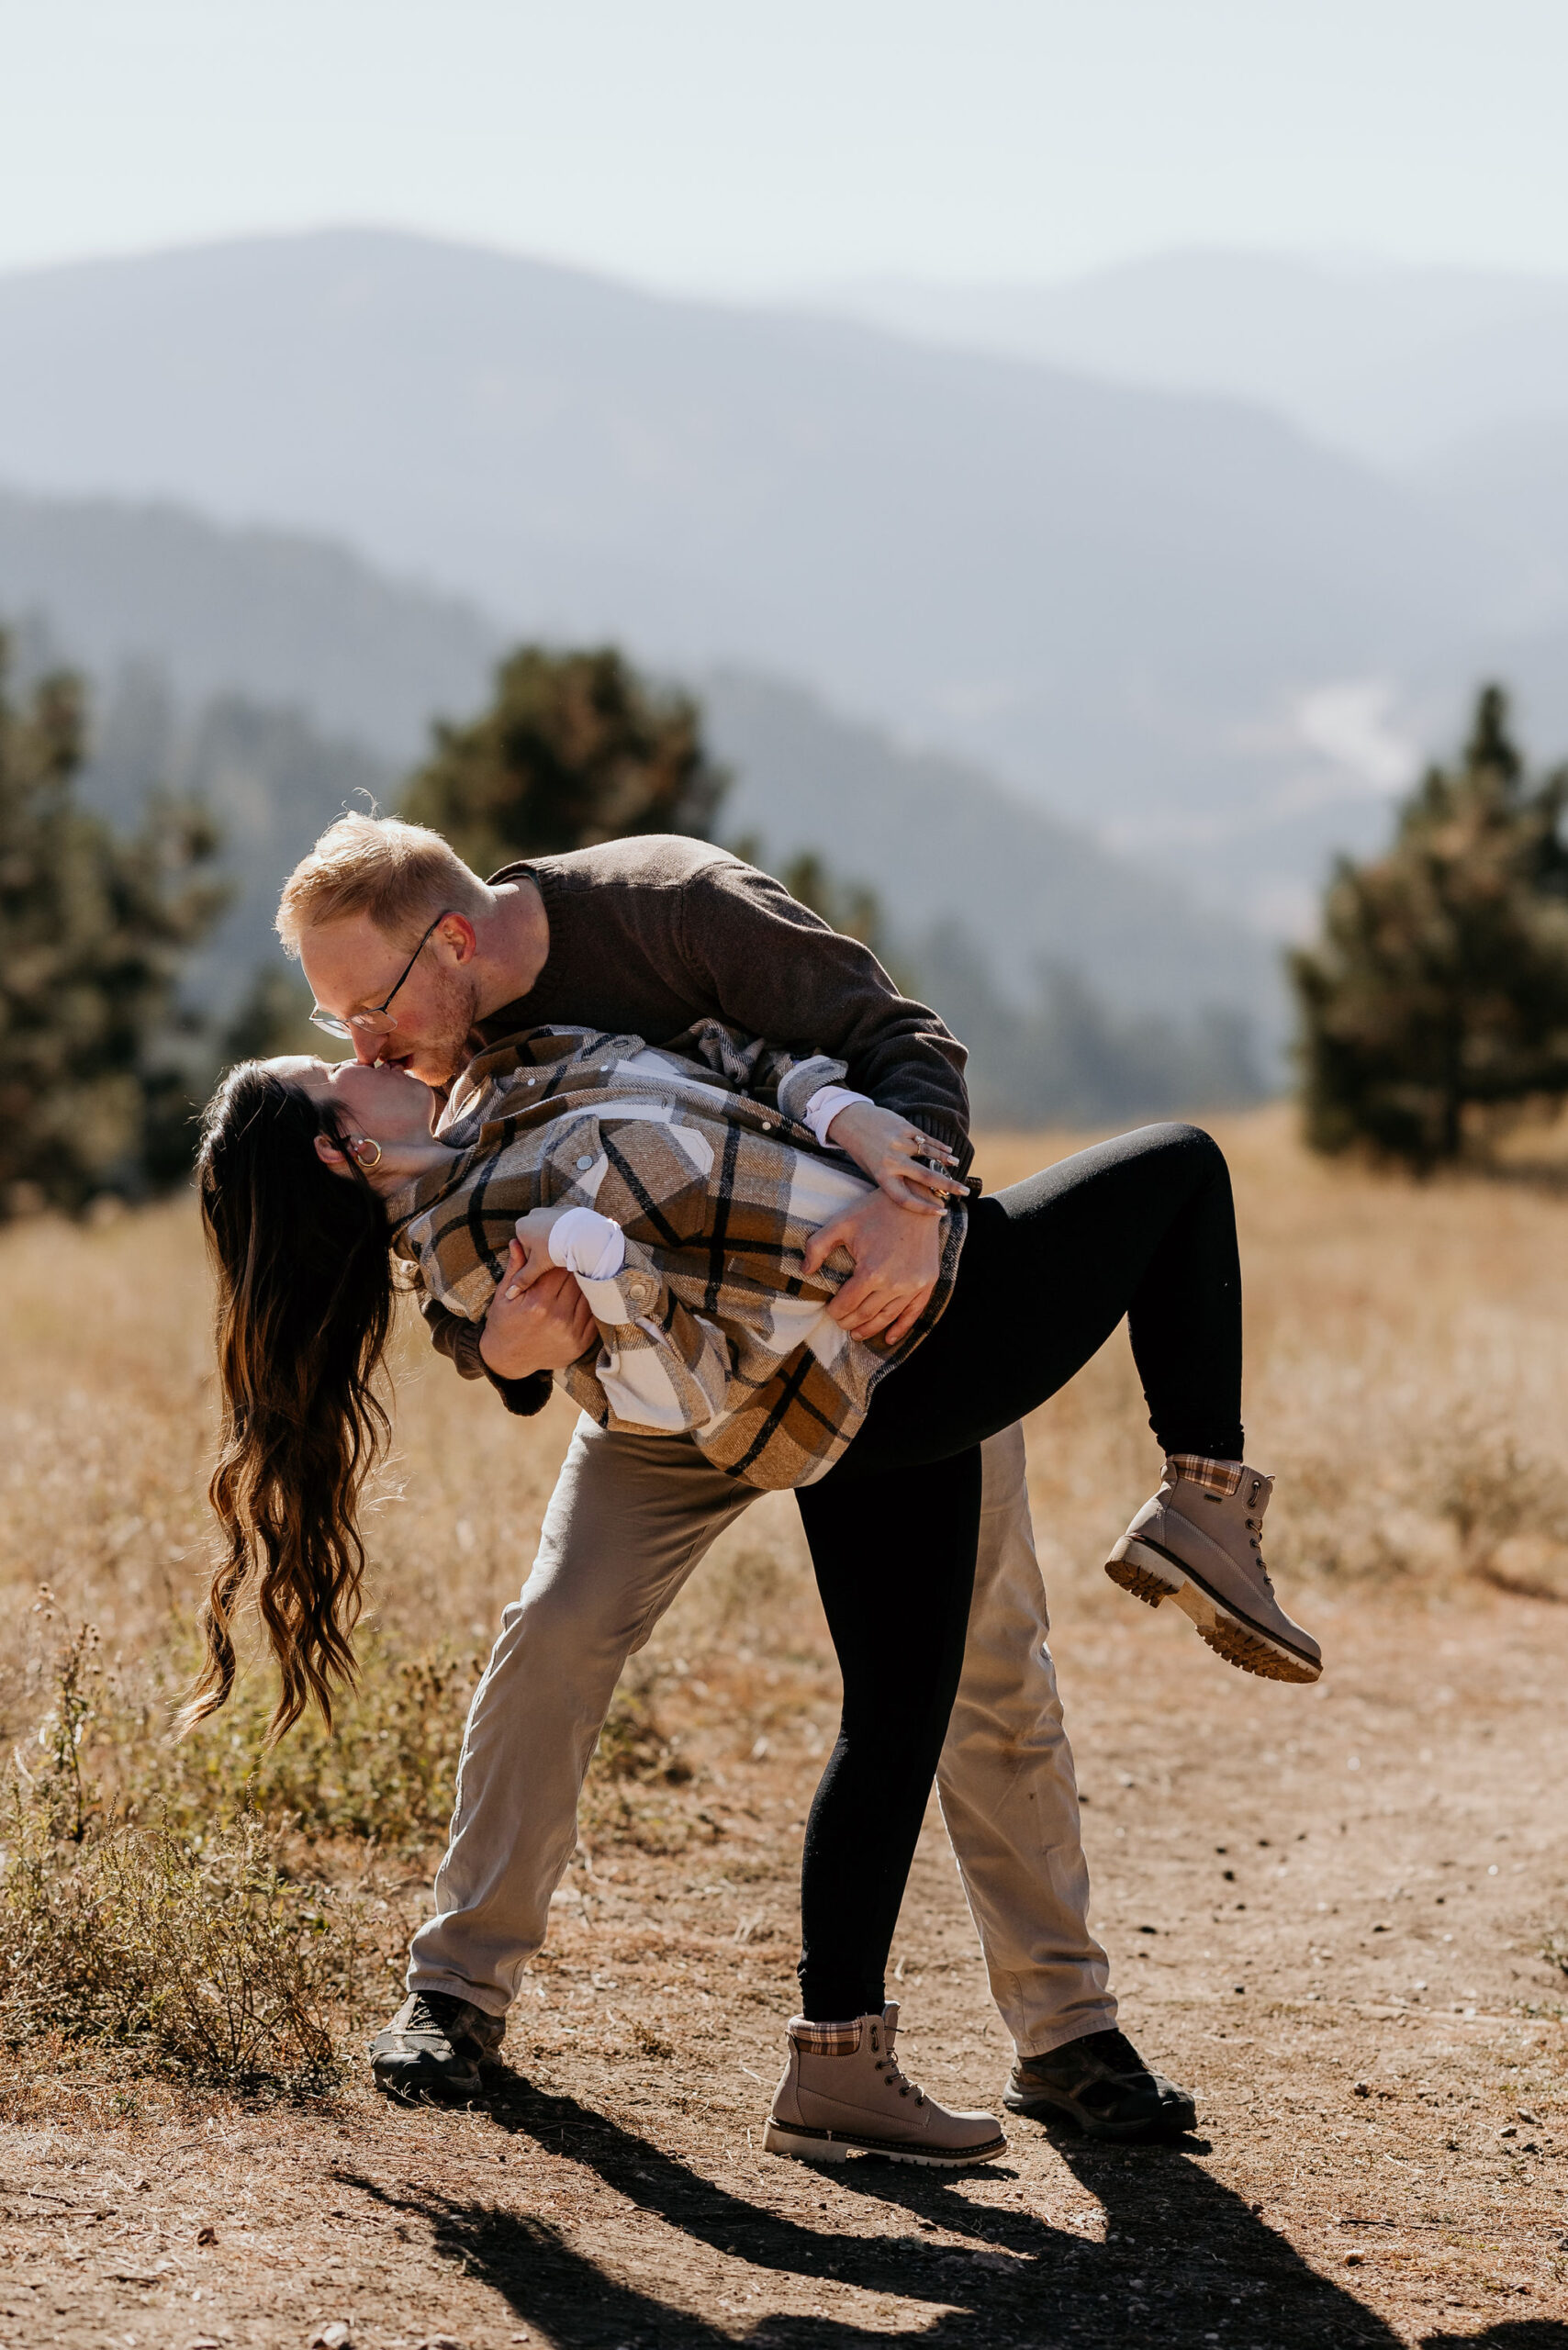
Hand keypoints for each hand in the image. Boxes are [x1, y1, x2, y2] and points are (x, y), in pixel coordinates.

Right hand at [479, 1259, 595, 1379]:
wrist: (508, 1359)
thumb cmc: (504, 1323)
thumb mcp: (503, 1296)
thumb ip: (514, 1270)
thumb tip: (517, 1242)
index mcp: (538, 1303)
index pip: (559, 1271)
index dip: (564, 1258)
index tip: (566, 1249)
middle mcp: (557, 1317)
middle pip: (577, 1282)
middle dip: (579, 1268)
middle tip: (583, 1255)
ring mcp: (571, 1332)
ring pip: (590, 1297)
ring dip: (590, 1284)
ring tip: (590, 1271)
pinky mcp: (581, 1343)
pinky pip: (595, 1317)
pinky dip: (595, 1303)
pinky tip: (592, 1293)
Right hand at [501, 1206, 571, 1296]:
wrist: (581, 1232)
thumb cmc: (555, 1247)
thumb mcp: (537, 1266)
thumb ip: (523, 1278)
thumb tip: (510, 1293)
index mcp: (521, 1226)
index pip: (524, 1249)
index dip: (535, 1261)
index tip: (546, 1266)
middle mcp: (533, 1214)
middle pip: (537, 1239)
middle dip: (546, 1250)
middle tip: (558, 1260)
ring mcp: (549, 1210)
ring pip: (550, 1232)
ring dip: (556, 1241)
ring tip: (567, 1252)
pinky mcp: (565, 1209)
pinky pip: (563, 1224)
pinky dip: (567, 1232)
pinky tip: (574, 1242)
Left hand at [801, 1187, 943, 1344]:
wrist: (915, 1198)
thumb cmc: (876, 1209)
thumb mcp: (841, 1222)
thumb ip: (817, 1246)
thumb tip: (805, 1271)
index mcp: (871, 1271)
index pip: (847, 1304)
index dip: (834, 1311)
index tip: (829, 1311)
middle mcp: (894, 1284)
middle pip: (865, 1314)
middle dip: (849, 1321)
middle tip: (841, 1323)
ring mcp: (913, 1285)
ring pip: (887, 1318)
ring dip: (870, 1329)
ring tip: (857, 1334)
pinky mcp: (928, 1282)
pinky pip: (913, 1313)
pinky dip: (901, 1328)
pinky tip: (889, 1338)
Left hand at [824, 1101, 967, 1211]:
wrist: (852, 1121)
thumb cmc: (864, 1152)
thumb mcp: (874, 1171)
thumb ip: (894, 1181)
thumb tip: (920, 1194)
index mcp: (882, 1176)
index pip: (906, 1198)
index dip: (924, 1208)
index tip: (941, 1211)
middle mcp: (891, 1160)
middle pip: (925, 1177)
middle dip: (948, 1186)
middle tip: (964, 1192)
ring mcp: (899, 1142)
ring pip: (929, 1155)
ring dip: (946, 1161)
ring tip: (956, 1166)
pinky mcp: (904, 1127)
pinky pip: (926, 1139)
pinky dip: (939, 1146)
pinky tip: (948, 1152)